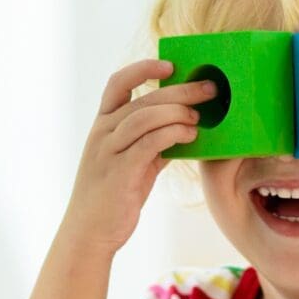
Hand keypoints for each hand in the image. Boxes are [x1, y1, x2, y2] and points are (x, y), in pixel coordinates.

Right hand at [57, 59, 208, 254]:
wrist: (89, 233)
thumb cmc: (113, 198)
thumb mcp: (132, 164)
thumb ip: (152, 144)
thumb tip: (183, 128)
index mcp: (103, 126)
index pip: (118, 83)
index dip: (143, 69)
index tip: (170, 65)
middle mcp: (102, 133)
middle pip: (143, 99)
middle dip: (179, 90)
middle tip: (209, 89)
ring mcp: (107, 152)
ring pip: (144, 117)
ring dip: (177, 112)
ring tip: (200, 117)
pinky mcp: (119, 172)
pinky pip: (148, 143)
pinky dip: (172, 134)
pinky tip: (190, 136)